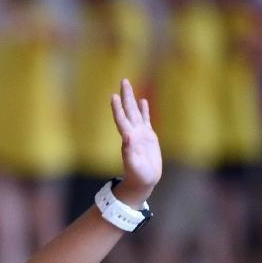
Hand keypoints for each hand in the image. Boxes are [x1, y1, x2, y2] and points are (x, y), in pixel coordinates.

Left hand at [110, 79, 161, 205]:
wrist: (143, 182)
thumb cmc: (138, 176)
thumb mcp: (133, 165)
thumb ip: (129, 152)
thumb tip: (127, 137)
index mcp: (129, 139)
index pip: (122, 120)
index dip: (118, 108)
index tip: (113, 96)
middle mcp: (133, 133)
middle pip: (128, 111)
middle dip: (125, 96)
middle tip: (123, 80)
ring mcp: (140, 134)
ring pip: (136, 112)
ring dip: (132, 99)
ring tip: (128, 85)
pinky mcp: (148, 137)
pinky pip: (146, 119)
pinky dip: (144, 110)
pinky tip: (143, 100)